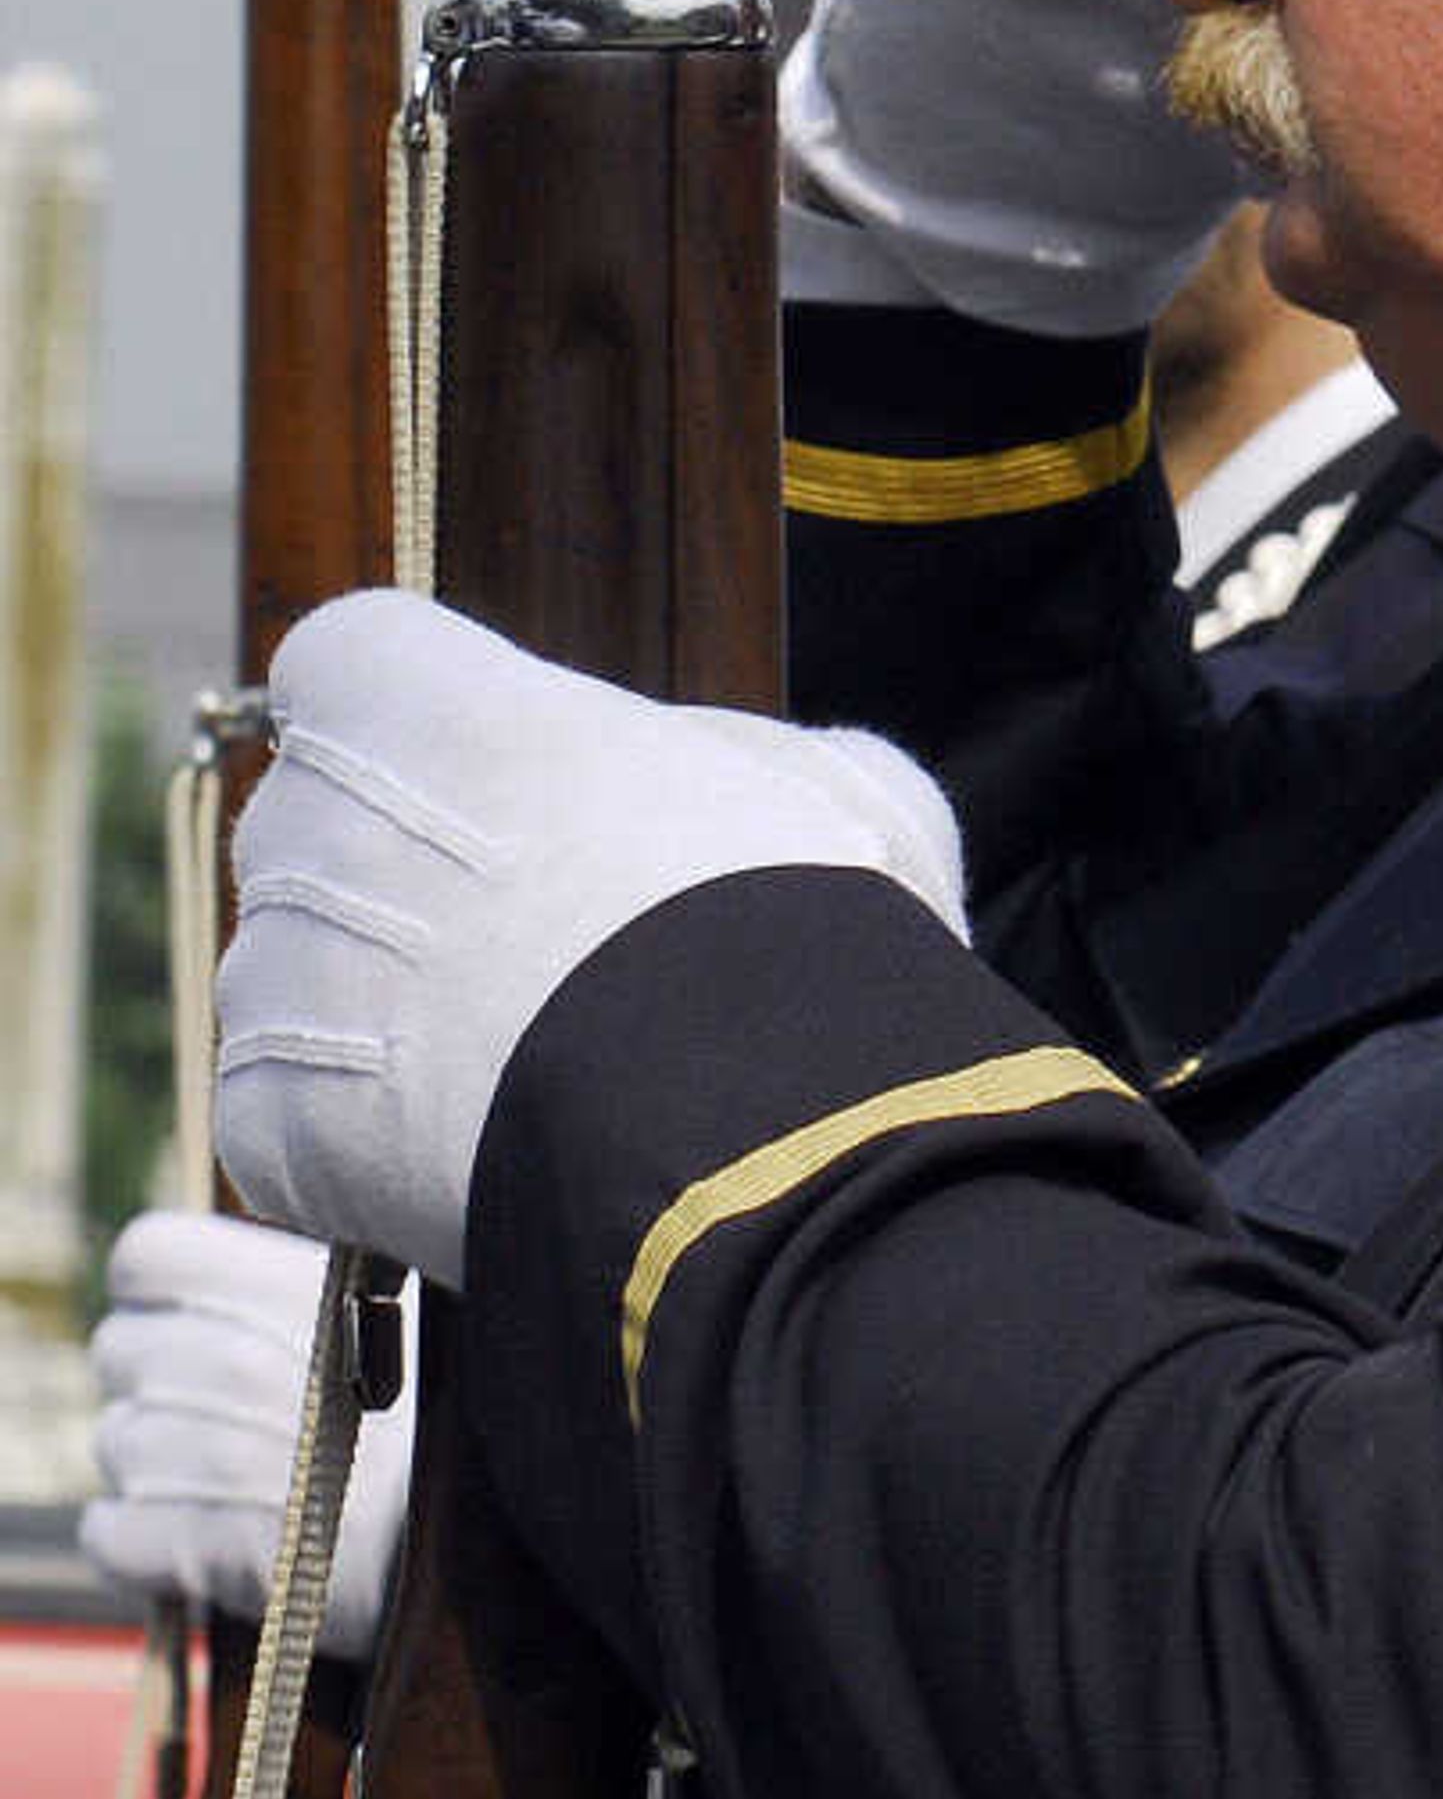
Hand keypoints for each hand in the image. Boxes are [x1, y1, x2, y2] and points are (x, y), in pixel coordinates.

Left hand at [81, 1211, 412, 1662]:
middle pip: (120, 1351)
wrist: (488, 1542)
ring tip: (224, 1470)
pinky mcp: (195, 1552)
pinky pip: (110, 1534)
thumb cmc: (455, 1412)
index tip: (199, 1309)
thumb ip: (317, 1275)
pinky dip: (134, 1537)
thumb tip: (255, 1259)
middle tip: (219, 1400)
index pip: (147, 1256)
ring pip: (117, 1443)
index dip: (163, 1284)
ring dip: (154, 1459)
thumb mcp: (404, 1299)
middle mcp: (233, 1361)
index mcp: (281, 1284)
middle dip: (158, 1377)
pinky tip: (191, 1530)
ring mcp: (209, 1457)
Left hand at [217, 593, 966, 1289]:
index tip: (491, 766)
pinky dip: (352, 1131)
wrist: (728, 1123)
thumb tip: (711, 781)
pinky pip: (285, 1106)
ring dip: (373, 1001)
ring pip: (296, 967)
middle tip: (527, 934)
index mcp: (441, 705)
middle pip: (317, 815)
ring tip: (513, 1061)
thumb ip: (730, 758)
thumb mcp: (826, 784)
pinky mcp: (261, 1119)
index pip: (350, 654)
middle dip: (399, 864)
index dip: (419, 711)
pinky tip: (466, 1145)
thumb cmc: (791, 922)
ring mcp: (275, 975)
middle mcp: (321, 819)